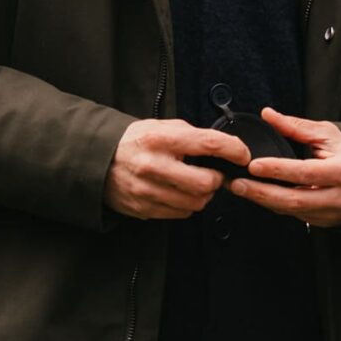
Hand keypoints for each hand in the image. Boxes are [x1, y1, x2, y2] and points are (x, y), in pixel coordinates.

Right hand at [104, 119, 250, 220]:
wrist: (98, 161)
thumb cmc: (135, 142)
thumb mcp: (161, 127)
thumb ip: (190, 135)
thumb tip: (222, 146)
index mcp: (161, 139)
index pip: (208, 144)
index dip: (233, 150)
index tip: (242, 154)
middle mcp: (154, 165)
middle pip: (205, 182)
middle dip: (217, 179)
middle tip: (215, 173)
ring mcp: (148, 190)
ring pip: (195, 202)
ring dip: (204, 195)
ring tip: (196, 183)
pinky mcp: (144, 208)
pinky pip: (180, 214)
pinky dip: (187, 205)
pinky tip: (180, 193)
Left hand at [228, 108, 340, 227]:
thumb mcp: (328, 134)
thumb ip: (297, 126)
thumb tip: (268, 115)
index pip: (305, 172)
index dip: (278, 170)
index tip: (254, 165)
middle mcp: (336, 196)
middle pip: (295, 199)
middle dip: (262, 193)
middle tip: (237, 184)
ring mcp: (329, 213)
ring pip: (291, 211)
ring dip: (262, 200)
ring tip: (239, 188)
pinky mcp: (321, 223)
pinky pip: (293, 216)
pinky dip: (274, 205)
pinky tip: (257, 195)